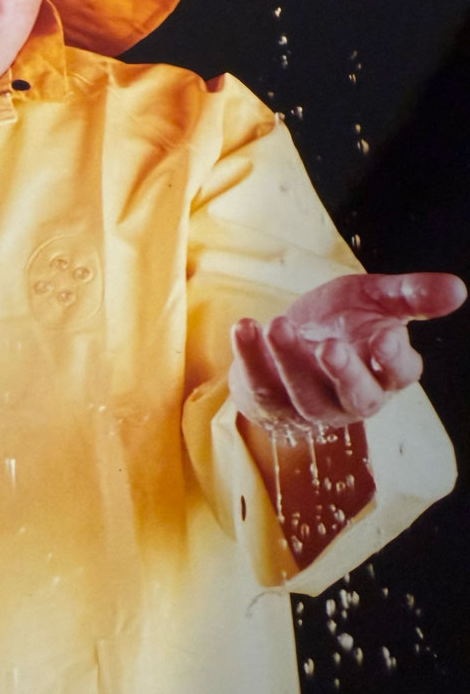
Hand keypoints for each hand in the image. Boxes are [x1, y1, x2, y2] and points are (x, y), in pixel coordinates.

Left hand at [229, 272, 465, 432]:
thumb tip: (458, 289)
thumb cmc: (342, 320)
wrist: (288, 338)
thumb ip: (411, 295)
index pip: (398, 373)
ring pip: (305, 395)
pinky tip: (245, 327)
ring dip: (290, 361)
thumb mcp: (376, 299)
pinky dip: (250, 357)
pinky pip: (261, 385)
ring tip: (278, 324)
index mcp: (386, 372)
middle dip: (344, 374)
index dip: (393, 359)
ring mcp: (311, 404)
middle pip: (356, 397)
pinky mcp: (272, 402)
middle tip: (329, 346)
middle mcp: (352, 396)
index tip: (384, 337)